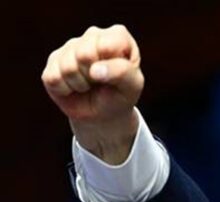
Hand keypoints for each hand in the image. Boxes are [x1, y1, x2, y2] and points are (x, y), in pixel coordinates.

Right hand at [41, 25, 142, 163]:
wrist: (102, 114)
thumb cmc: (120, 95)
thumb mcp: (132, 87)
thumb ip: (122, 73)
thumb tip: (95, 70)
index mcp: (117, 36)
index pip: (107, 45)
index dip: (111, 67)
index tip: (118, 77)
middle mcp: (93, 35)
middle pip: (84, 55)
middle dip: (93, 77)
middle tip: (101, 82)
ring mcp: (70, 46)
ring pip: (67, 67)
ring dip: (80, 85)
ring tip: (89, 85)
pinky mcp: (53, 61)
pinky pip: (53, 78)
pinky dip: (66, 90)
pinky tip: (74, 87)